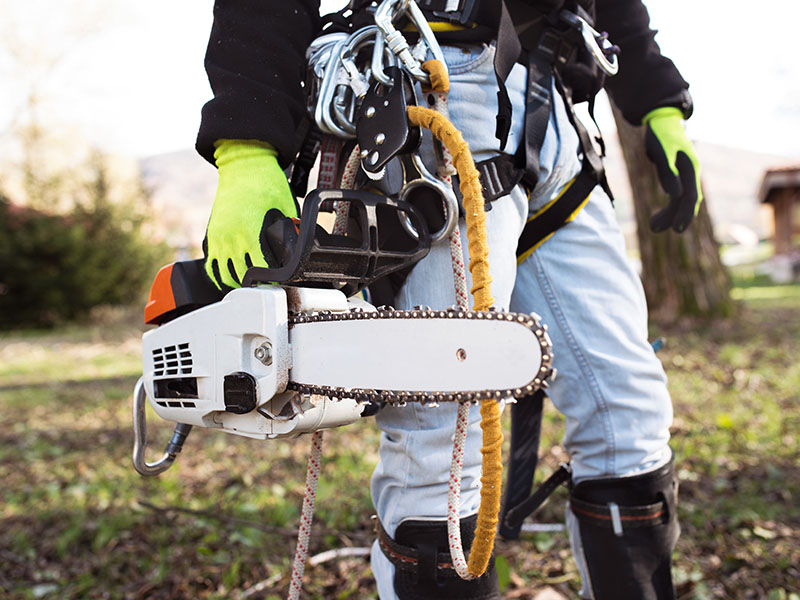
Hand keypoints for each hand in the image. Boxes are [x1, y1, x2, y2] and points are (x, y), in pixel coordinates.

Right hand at [203, 140, 298, 289]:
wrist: (243, 165)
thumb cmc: (266, 182)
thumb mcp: (286, 207)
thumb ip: (290, 230)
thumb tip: (299, 247)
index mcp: (250, 232)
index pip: (262, 269)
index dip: (273, 280)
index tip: (282, 282)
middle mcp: (230, 238)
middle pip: (242, 277)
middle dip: (257, 284)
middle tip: (270, 288)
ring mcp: (218, 237)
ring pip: (224, 275)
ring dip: (238, 283)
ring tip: (252, 287)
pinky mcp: (211, 234)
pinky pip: (212, 265)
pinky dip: (220, 275)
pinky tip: (231, 280)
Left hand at [643, 107, 702, 232]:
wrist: (662, 121)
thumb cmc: (661, 136)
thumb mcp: (662, 153)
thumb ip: (668, 174)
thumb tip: (674, 195)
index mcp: (690, 169)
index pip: (690, 196)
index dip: (685, 214)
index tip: (676, 229)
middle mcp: (691, 173)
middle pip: (686, 200)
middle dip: (674, 217)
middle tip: (656, 230)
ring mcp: (685, 174)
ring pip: (680, 199)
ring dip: (668, 214)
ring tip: (652, 227)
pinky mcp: (677, 174)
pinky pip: (676, 195)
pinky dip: (668, 206)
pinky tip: (659, 216)